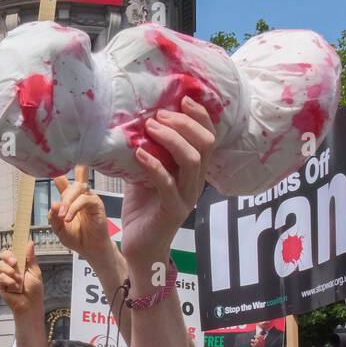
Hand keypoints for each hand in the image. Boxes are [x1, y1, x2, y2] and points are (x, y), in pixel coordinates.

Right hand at [0, 244, 43, 317]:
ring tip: (19, 281)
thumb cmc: (34, 291)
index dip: (13, 249)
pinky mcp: (1, 285)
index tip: (16, 249)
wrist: (30, 305)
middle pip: (3, 256)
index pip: (12, 252)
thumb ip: (31, 258)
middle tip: (15, 263)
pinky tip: (15, 288)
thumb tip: (29, 243)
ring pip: (1, 266)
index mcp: (20, 264)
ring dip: (11, 272)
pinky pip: (1, 278)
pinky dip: (10, 282)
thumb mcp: (35, 272)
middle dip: (8, 258)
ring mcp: (5, 277)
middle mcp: (11, 269)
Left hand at [48, 168, 116, 266]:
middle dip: (63, 191)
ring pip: (79, 188)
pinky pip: (85, 199)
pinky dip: (75, 208)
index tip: (51, 163)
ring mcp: (89, 198)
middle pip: (72, 179)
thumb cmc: (77, 238)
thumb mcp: (58, 229)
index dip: (58, 171)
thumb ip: (53, 217)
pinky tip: (69, 218)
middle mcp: (79, 195)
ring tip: (63, 216)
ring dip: (68, 201)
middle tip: (57, 209)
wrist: (90, 250)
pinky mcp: (97, 205)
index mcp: (68, 197)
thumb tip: (54, 205)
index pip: (63, 178)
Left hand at [119, 97, 215, 270]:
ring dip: (171, 139)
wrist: (139, 247)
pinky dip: (154, 164)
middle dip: (184, 123)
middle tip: (159, 114)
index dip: (200, 116)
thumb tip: (137, 122)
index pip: (208, 137)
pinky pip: (167, 183)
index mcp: (194, 171)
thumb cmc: (143, 209)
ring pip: (192, 160)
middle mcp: (196, 182)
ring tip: (150, 127)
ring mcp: (187, 197)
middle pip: (205, 144)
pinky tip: (138, 153)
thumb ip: (148, 151)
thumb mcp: (145, 173)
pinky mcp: (173, 210)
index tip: (183, 99)